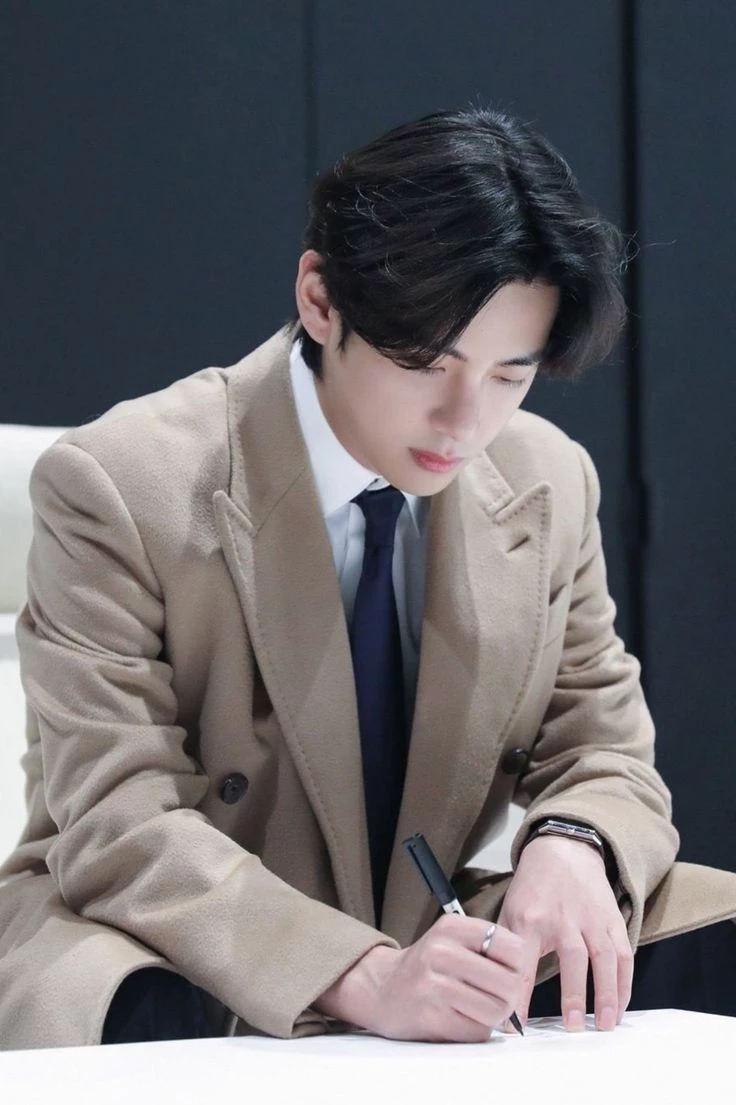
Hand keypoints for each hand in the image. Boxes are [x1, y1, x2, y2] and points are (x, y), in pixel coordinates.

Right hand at [315, 913, 525, 1041]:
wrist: (382, 988)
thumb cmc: (427, 965)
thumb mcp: (451, 937)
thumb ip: (487, 944)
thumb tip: (525, 968)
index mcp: (452, 927)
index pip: (512, 947)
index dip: (518, 965)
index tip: (507, 970)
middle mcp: (442, 952)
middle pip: (509, 983)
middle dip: (510, 996)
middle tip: (497, 996)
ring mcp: (435, 986)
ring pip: (496, 1010)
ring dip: (494, 1015)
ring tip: (479, 1007)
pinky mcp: (431, 1017)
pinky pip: (477, 1031)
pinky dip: (476, 1029)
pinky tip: (461, 1018)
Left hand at [498, 835, 632, 1030]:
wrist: (563, 850)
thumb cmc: (533, 889)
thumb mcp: (510, 912)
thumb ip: (506, 950)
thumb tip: (494, 992)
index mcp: (530, 919)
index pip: (523, 961)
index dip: (520, 995)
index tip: (515, 1025)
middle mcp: (563, 918)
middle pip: (572, 958)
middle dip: (573, 995)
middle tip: (572, 1029)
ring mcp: (591, 918)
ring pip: (604, 957)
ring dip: (607, 993)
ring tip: (604, 1025)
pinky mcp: (612, 919)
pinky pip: (623, 953)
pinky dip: (624, 982)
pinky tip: (619, 1007)